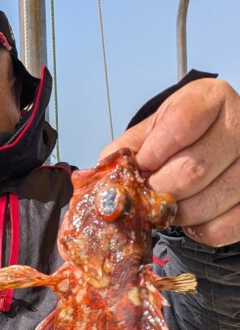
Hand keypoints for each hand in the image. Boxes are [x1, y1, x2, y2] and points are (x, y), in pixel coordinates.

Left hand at [101, 78, 239, 246]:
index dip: (152, 154)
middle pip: (193, 169)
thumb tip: (106, 173)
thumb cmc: (189, 132)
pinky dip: (197, 230)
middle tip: (145, 195)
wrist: (223, 140)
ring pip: (207, 202)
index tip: (138, 168)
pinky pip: (221, 228)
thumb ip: (131, 145)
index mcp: (213, 99)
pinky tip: (190, 217)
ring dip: (175, 213)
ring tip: (164, 205)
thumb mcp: (159, 126)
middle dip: (158, 190)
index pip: (180, 125)